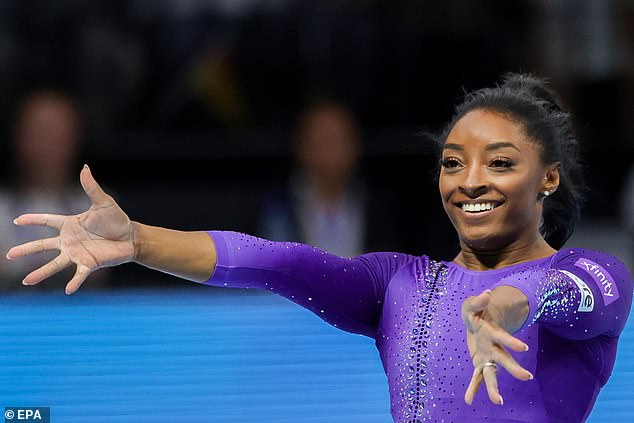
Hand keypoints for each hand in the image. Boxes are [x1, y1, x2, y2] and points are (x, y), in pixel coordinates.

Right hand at [6, 165, 135, 293]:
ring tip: (28, 281)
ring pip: (55, 264)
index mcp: (70, 224)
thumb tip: (84, 167)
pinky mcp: (89, 263)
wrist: (131, 237)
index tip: (16, 220)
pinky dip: (74, 282)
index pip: (47, 221)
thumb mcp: (104, 202)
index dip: (33, 220)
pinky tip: (68, 291)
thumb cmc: (117, 220)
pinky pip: (79, 274)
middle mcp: (70, 241)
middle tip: (9, 255)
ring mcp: (78, 253)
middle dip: (26, 250)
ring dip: (41, 273)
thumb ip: (91, 187)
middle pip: (43, 245)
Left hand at [462, 289, 532, 405]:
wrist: (480, 322)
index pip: (503, 337)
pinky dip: (473, 388)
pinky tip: (468, 400)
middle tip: (527, 377)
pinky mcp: (479, 362)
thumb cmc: (477, 312)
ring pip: (492, 373)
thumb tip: (487, 294)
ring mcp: (487, 356)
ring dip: (493, 386)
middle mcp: (493, 347)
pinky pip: (476, 377)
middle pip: (504, 358)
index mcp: (493, 332)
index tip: (524, 347)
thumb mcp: (473, 304)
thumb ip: (478, 301)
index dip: (512, 341)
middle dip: (514, 368)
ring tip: (498, 401)